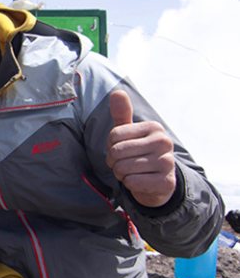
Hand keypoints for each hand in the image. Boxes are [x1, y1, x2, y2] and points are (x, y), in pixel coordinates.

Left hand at [106, 90, 176, 206]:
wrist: (158, 182)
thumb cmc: (139, 153)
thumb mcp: (130, 133)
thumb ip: (122, 114)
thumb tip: (117, 92)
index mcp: (154, 127)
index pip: (114, 136)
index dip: (110, 146)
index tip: (121, 151)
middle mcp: (163, 142)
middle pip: (117, 152)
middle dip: (114, 162)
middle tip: (124, 164)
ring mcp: (167, 163)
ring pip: (122, 168)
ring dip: (120, 174)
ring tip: (132, 172)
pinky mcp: (166, 182)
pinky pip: (131, 182)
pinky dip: (129, 184)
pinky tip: (139, 182)